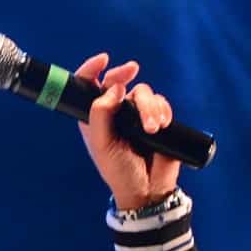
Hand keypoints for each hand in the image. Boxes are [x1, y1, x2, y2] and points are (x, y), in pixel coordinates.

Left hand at [73, 52, 182, 212]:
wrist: (147, 189)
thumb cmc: (118, 171)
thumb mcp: (102, 144)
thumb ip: (100, 114)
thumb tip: (113, 88)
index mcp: (95, 117)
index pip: (88, 86)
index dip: (92, 69)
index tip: (103, 60)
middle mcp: (115, 112)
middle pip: (118, 80)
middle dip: (124, 73)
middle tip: (131, 70)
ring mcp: (137, 114)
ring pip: (143, 92)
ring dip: (148, 107)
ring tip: (152, 129)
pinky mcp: (158, 119)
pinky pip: (161, 102)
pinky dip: (163, 111)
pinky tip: (162, 127)